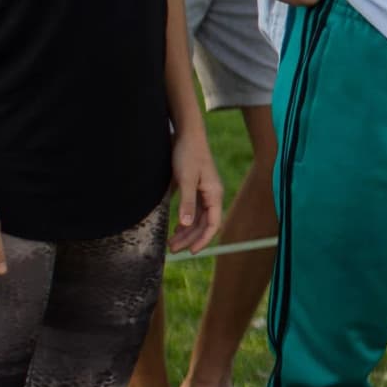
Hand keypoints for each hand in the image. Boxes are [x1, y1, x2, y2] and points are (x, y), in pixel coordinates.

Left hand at [168, 125, 222, 251]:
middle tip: (173, 249)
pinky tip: (176, 228)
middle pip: (204, 224)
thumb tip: (187, 225)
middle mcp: (212, 195)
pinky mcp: (195, 188)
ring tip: (171, 243)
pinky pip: (193, 211)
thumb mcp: (186, 179)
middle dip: (190, 238)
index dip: (203, 239)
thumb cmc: (188, 154)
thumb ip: (187, 202)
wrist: (187, 134)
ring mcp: (204, 192)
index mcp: (214, 194)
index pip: (213, 224)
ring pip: (197, 219)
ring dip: (186, 232)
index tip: (191, 251)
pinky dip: (185, 222)